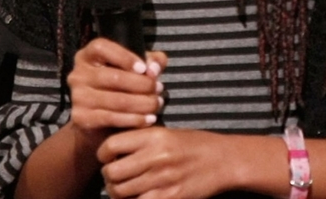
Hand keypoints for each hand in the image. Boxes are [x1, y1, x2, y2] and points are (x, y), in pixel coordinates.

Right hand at [67, 39, 165, 147]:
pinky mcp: (81, 117)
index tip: (144, 68)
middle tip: (159, 89)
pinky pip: (112, 118)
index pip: (101, 47)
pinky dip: (134, 119)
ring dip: (142, 103)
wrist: (96, 123)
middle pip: (113, 76)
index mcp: (87, 55)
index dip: (124, 57)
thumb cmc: (118, 88)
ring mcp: (78, 96)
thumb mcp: (134, 68)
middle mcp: (78, 74)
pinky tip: (148, 119)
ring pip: (116, 100)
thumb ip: (150, 61)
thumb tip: (155, 68)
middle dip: (142, 84)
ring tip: (156, 104)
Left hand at [98, 126, 231, 198]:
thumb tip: (113, 149)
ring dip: (116, 193)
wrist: (222, 160)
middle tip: (113, 176)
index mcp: (153, 136)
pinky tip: (136, 198)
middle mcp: (155, 157)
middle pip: (112, 172)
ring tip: (122, 189)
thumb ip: (141, 139)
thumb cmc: (193, 144)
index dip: (102, 153)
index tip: (105, 157)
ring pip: (121, 193)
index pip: (112, 145)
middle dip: (108, 176)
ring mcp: (162, 181)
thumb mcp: (166, 132)